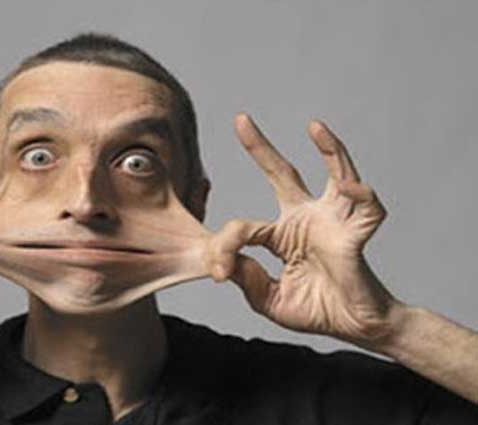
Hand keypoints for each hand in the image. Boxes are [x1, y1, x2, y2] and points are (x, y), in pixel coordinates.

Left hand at [212, 113, 400, 344]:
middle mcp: (307, 219)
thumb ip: (247, 281)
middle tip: (241, 119)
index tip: (217, 271)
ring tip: (315, 126)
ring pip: (336, 174)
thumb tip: (227, 261)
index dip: (226, 247)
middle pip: (283, 173)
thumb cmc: (316, 310)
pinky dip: (361, 194)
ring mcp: (333, 223)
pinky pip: (366, 208)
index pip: (245, 227)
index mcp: (282, 234)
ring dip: (331, 149)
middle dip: (261, 147)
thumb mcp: (269, 300)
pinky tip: (350, 184)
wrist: (354, 327)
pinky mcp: (355, 236)